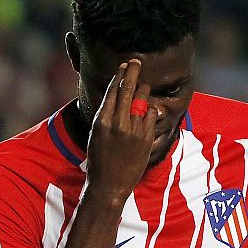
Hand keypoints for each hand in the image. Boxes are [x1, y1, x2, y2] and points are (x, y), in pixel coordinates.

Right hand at [83, 59, 156, 205]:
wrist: (109, 186)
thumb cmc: (99, 160)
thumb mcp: (95, 134)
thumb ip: (105, 115)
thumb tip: (114, 97)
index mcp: (102, 120)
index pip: (113, 90)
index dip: (120, 75)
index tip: (124, 65)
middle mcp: (118, 123)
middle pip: (128, 88)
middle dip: (133, 72)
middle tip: (136, 62)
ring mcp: (133, 131)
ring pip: (143, 99)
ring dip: (144, 89)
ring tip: (144, 85)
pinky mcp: (146, 139)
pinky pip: (151, 115)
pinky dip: (151, 108)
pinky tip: (151, 105)